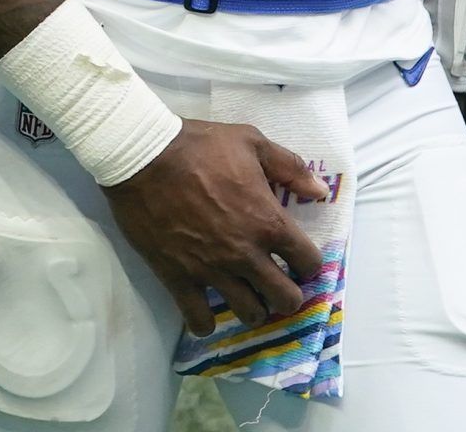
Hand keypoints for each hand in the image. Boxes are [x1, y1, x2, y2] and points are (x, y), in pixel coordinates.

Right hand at [104, 118, 326, 335]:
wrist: (145, 158)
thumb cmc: (201, 146)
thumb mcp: (252, 142)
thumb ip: (291, 167)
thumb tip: (320, 191)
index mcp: (267, 221)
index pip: (307, 261)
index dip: (308, 263)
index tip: (301, 261)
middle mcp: (246, 253)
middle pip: (284, 298)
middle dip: (288, 296)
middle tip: (279, 286)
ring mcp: (212, 271)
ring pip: (249, 314)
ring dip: (254, 309)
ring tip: (248, 298)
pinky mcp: (179, 279)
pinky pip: (199, 320)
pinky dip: (207, 323)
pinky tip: (208, 314)